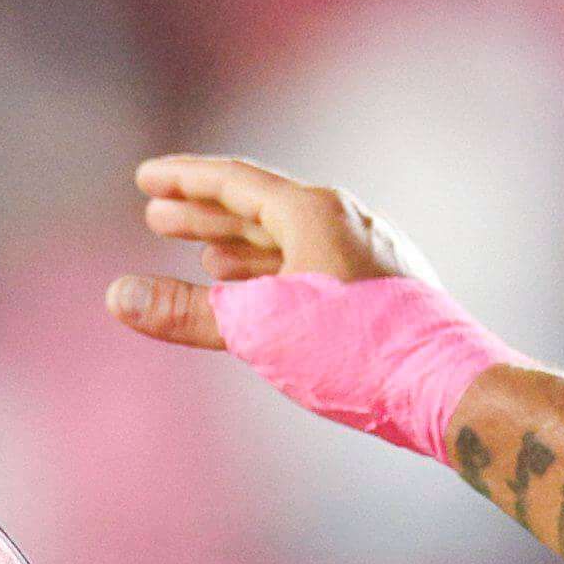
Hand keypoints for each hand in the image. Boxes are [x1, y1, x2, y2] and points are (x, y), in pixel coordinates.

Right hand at [106, 153, 447, 350]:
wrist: (447, 386)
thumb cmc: (356, 353)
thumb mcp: (259, 328)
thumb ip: (187, 312)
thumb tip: (117, 295)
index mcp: (314, 212)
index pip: (235, 181)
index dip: (184, 180)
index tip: (146, 178)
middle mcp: (344, 220)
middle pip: (259, 208)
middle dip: (205, 214)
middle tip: (157, 217)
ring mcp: (366, 253)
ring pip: (289, 240)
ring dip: (240, 246)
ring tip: (201, 257)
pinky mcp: (381, 289)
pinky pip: (313, 265)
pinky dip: (277, 273)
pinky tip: (266, 295)